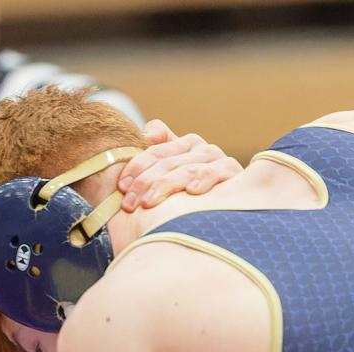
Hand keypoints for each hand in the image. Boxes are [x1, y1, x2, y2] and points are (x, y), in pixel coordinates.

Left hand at [117, 119, 242, 211]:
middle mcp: (200, 149)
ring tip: (148, 202)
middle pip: (167, 161)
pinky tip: (192, 190)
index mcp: (182, 145)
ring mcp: (217, 159)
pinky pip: (217, 172)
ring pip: (186, 167)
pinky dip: (204, 179)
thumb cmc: (186, 201)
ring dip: (166, 184)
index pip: (154, 150)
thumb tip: (146, 134)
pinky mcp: (232, 172)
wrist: (223, 216)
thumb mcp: (166, 180)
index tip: (121, 186)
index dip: (136, 166)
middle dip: (145, 181)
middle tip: (129, 203)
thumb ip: (153, 157)